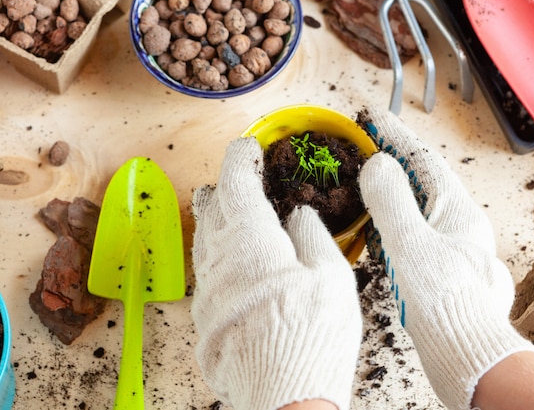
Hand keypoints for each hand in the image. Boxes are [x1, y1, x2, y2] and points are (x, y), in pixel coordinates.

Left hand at [191, 137, 361, 409]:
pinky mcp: (206, 317)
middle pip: (212, 210)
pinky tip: (223, 257)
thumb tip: (298, 215)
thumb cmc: (312, 338)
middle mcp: (221, 262)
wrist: (284, 398)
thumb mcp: (331, 279)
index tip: (246, 148)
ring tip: (221, 208)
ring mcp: (208, 291)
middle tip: (232, 176)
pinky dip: (212, 252)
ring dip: (212, 218)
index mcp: (252, 243)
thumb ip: (312, 237)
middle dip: (222, 187)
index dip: (240, 161)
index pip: (236, 186)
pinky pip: (204, 271)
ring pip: (203, 240)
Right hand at [356, 107, 533, 409]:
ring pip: (414, 201)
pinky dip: (388, 212)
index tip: (371, 116)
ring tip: (362, 168)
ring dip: (388, 182)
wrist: (465, 353)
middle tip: (362, 138)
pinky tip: (373, 216)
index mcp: (457, 211)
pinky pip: (409, 225)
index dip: (395, 135)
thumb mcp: (412, 246)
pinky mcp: (436, 264)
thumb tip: (377, 164)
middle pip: (420, 177)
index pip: (423, 160)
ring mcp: (447, 244)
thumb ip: (391, 202)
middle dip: (391, 154)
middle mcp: (456, 223)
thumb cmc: (444, 302)